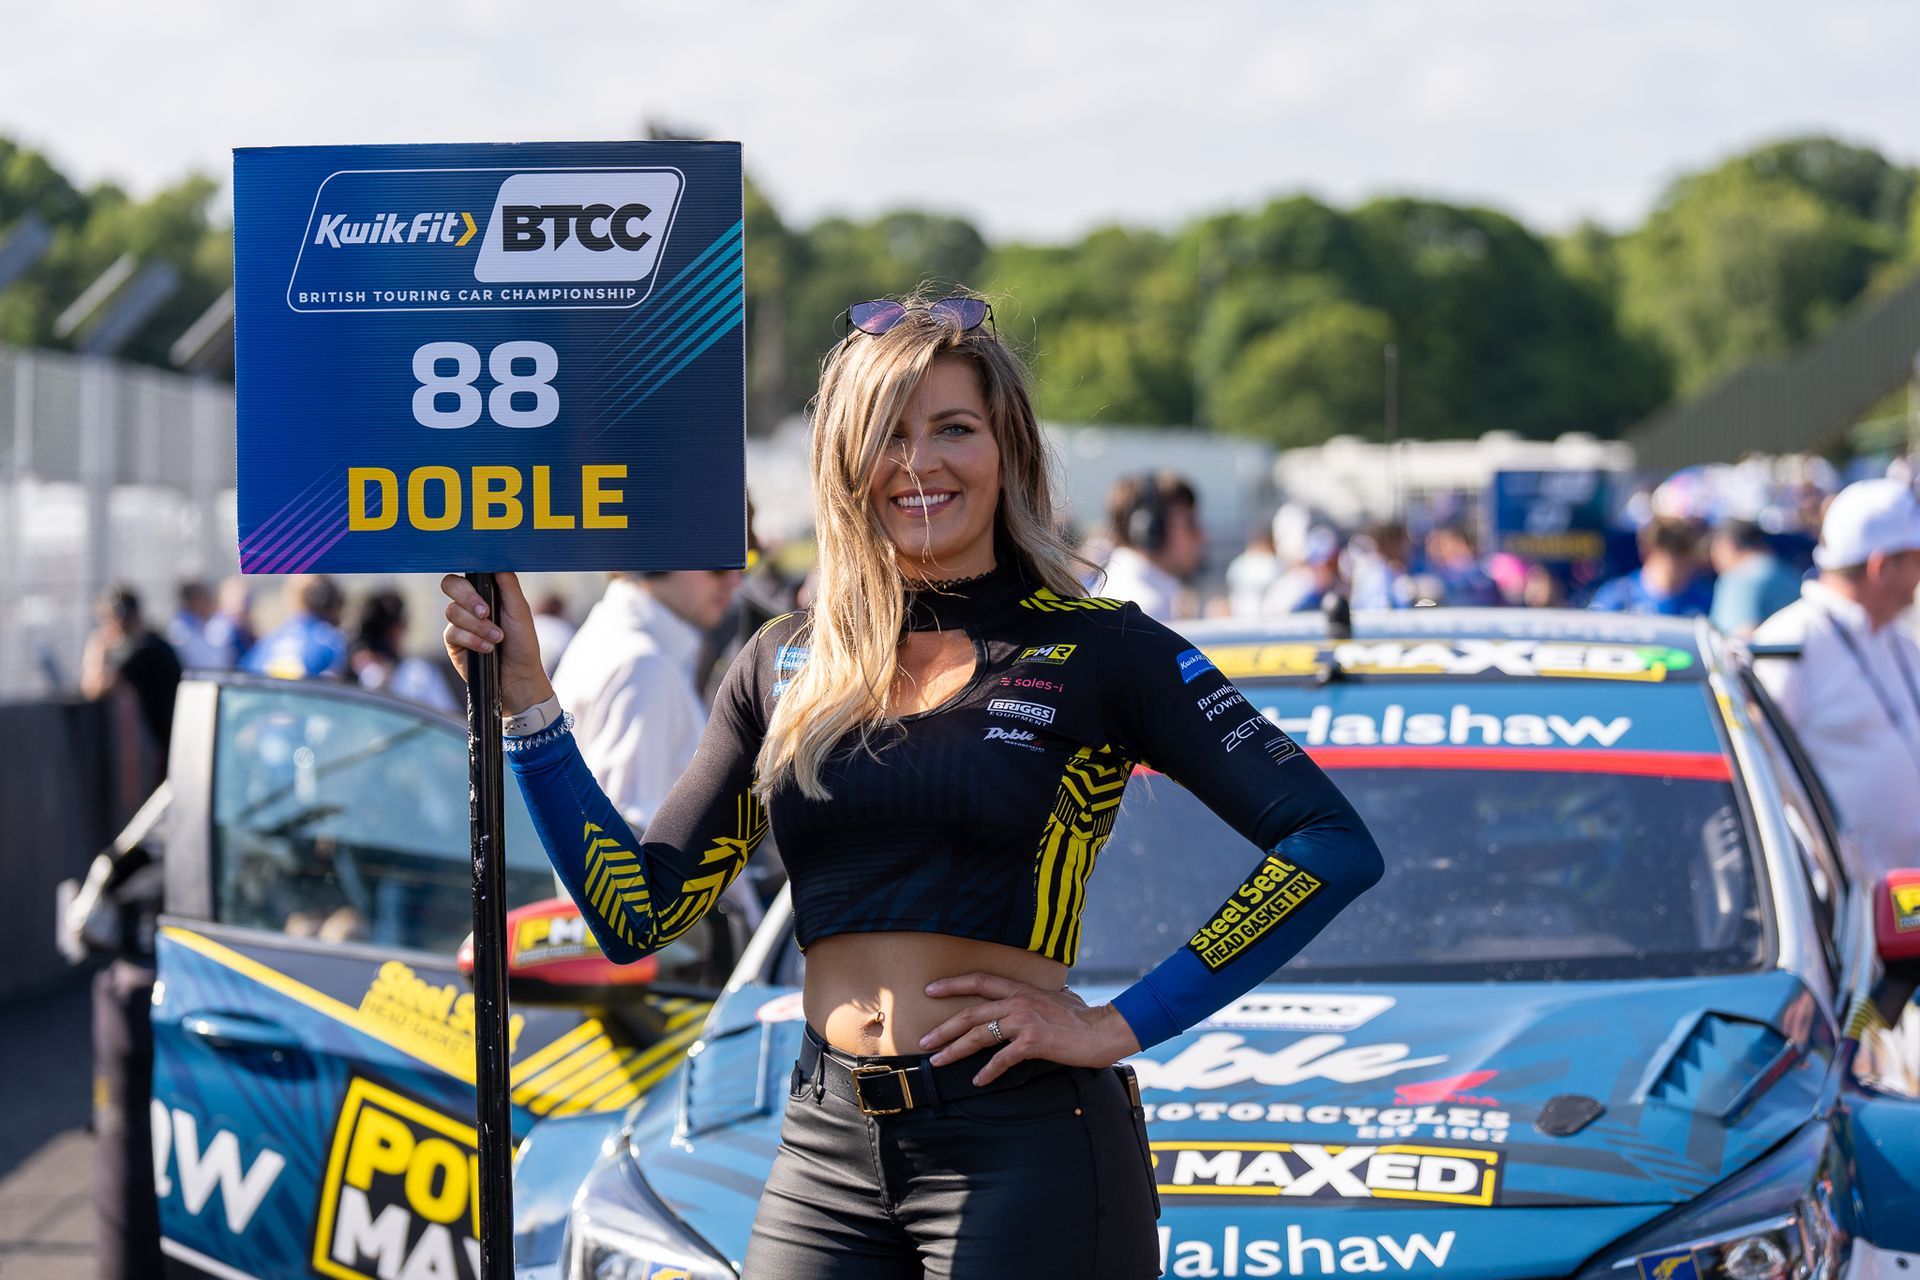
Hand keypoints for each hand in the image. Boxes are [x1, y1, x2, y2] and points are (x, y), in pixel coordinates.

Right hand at [439, 571, 552, 711]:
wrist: (518, 676)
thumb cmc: (523, 643)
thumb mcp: (520, 611)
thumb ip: (508, 585)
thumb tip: (496, 560)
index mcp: (487, 592)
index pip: (469, 572)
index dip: (471, 574)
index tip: (483, 584)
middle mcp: (470, 604)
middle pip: (450, 585)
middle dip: (468, 598)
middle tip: (486, 612)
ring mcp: (460, 622)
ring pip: (452, 611)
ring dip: (477, 626)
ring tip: (497, 638)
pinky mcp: (453, 642)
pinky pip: (452, 632)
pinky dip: (472, 640)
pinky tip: (487, 649)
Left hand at [917, 972, 1142, 1086]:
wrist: (1103, 1030)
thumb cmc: (1084, 1017)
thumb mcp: (1059, 997)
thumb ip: (1045, 995)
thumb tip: (1049, 992)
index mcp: (1021, 989)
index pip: (980, 981)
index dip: (953, 984)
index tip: (930, 989)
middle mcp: (1018, 1001)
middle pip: (971, 1012)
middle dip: (944, 1027)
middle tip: (924, 1039)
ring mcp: (1024, 1020)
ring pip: (979, 1034)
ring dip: (955, 1049)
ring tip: (938, 1061)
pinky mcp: (1033, 1041)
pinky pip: (1002, 1058)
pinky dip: (988, 1071)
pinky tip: (978, 1080)